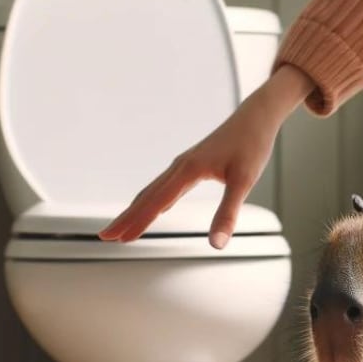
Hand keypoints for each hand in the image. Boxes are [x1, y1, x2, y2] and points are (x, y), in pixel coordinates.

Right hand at [99, 65, 313, 246]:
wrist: (256, 117)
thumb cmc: (252, 145)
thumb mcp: (244, 182)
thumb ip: (228, 213)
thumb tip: (217, 244)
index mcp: (188, 170)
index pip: (155, 202)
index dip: (136, 221)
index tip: (118, 237)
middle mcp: (180, 166)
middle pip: (147, 196)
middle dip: (126, 217)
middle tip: (106, 236)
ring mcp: (183, 164)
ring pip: (153, 191)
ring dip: (136, 209)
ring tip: (123, 227)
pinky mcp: (191, 164)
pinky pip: (165, 186)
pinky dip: (153, 200)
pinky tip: (153, 208)